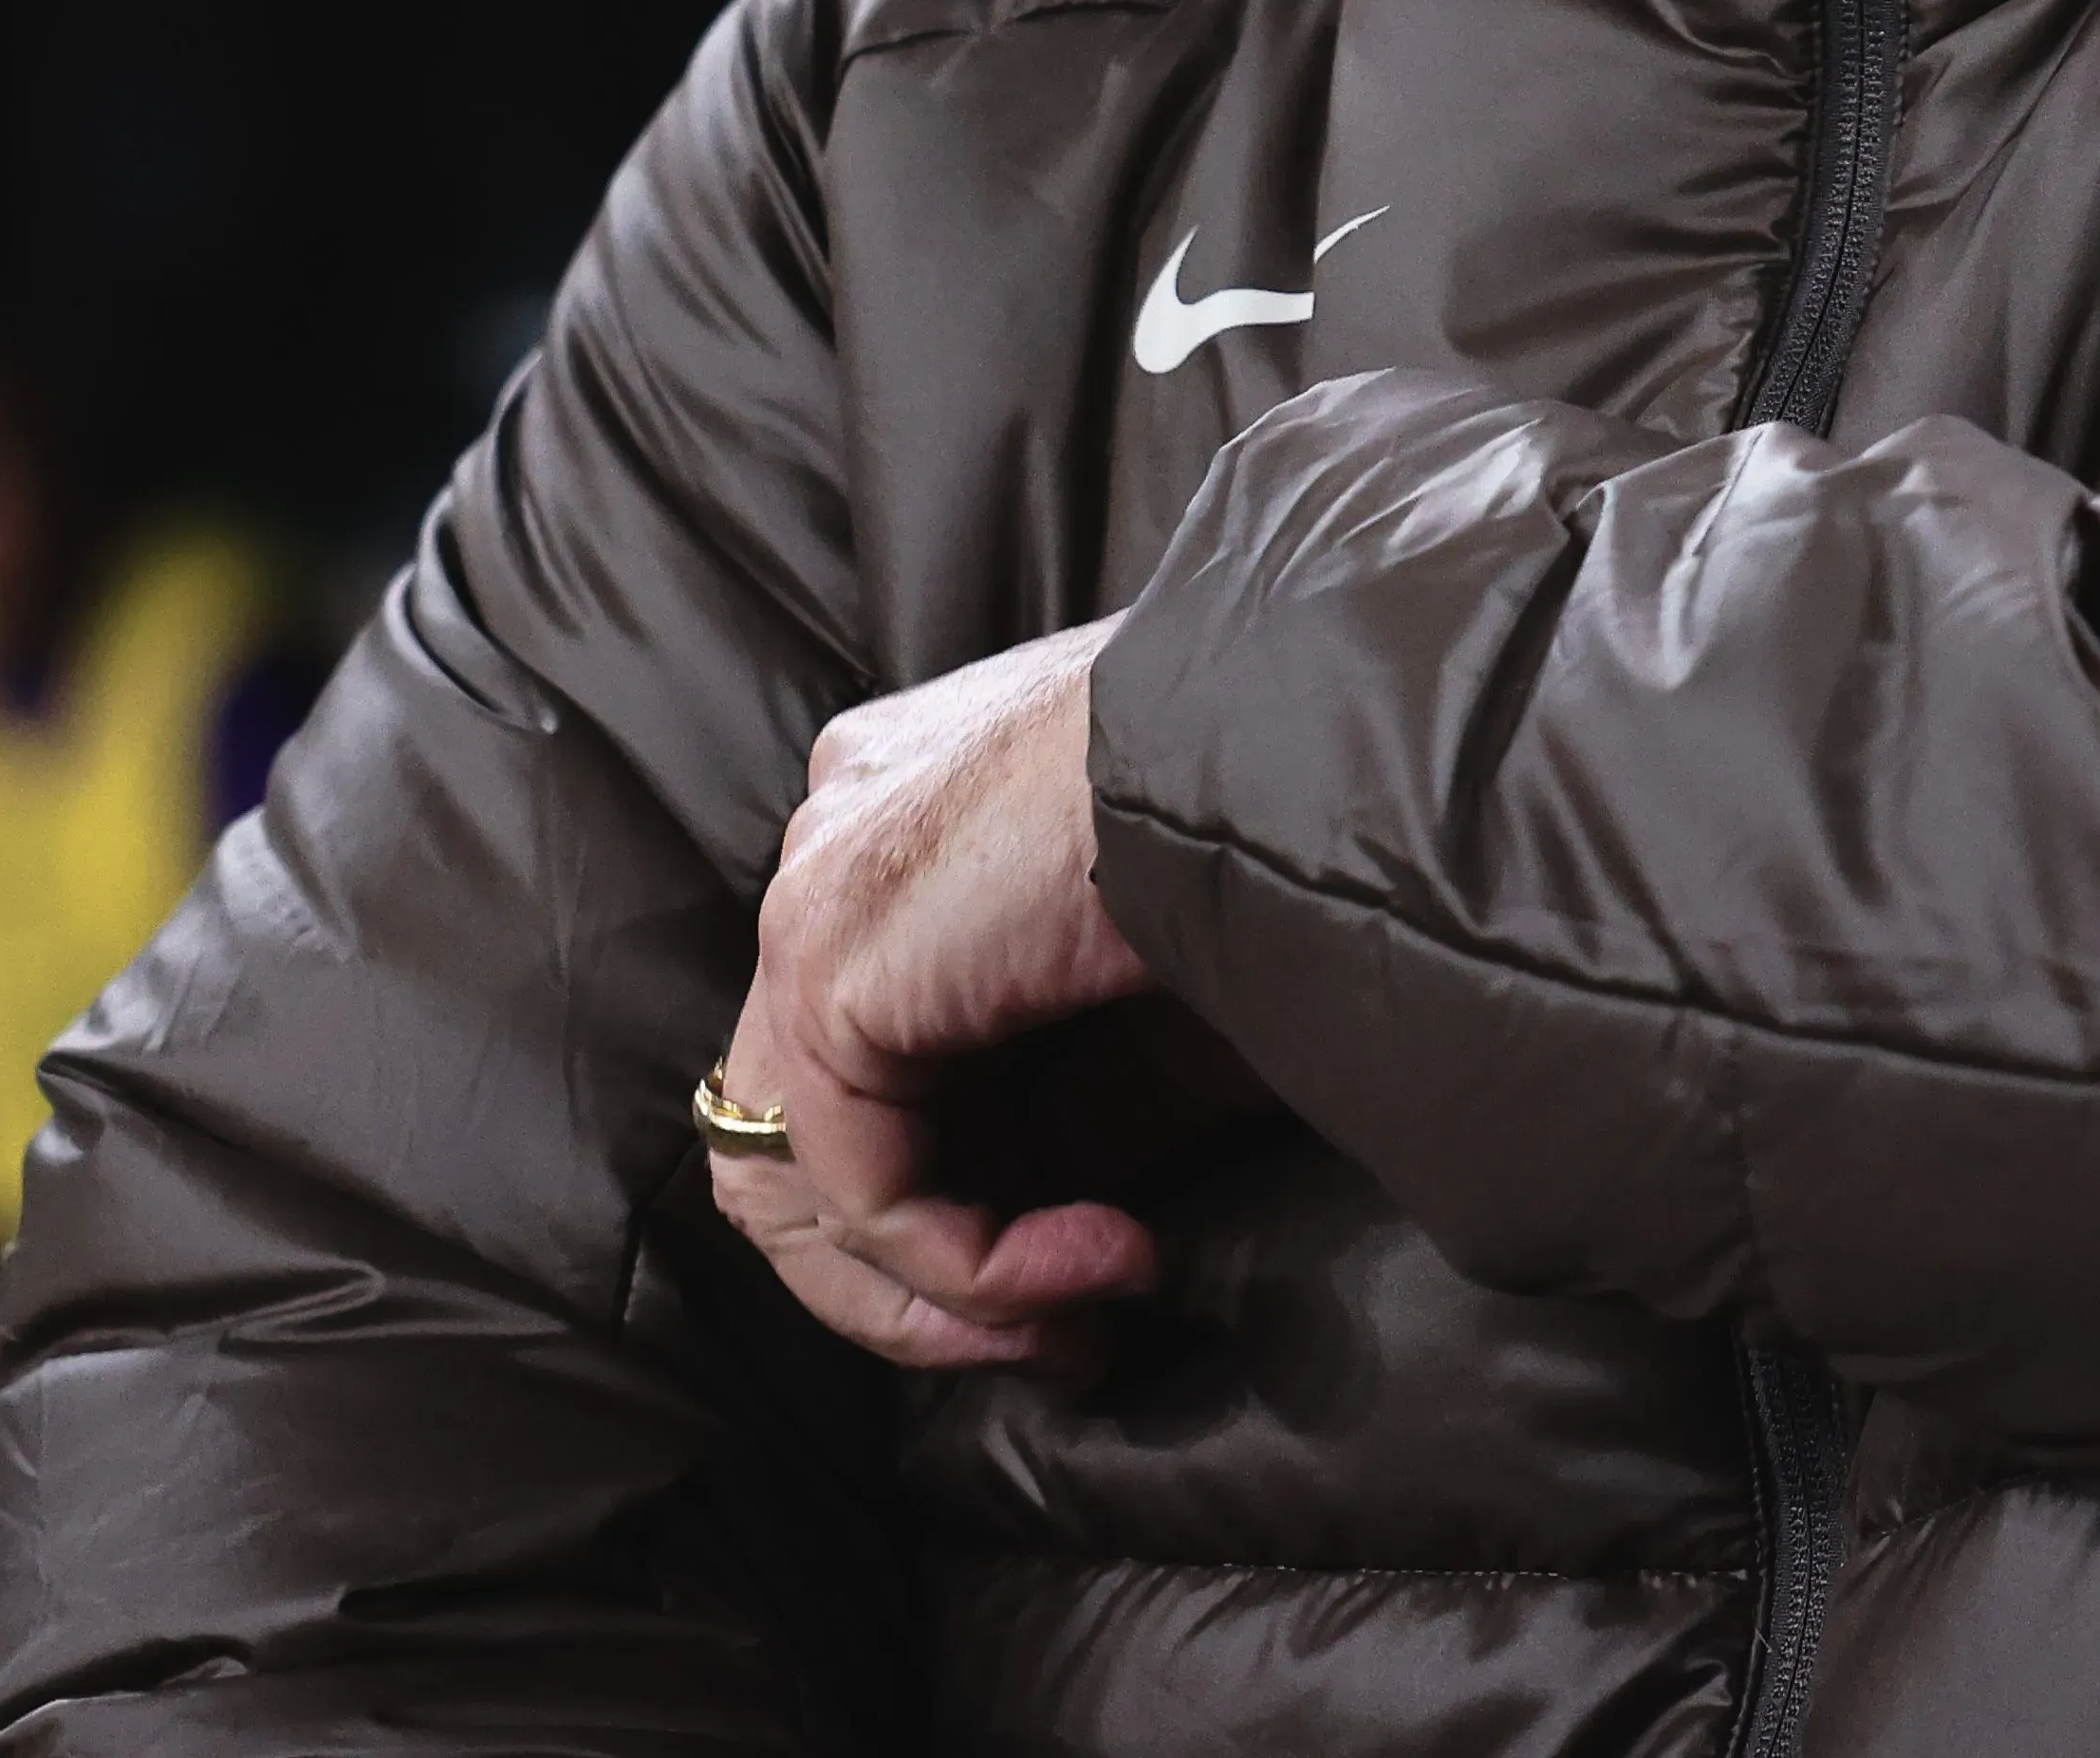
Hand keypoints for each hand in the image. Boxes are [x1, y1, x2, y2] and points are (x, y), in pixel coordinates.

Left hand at [713, 619, 1245, 1370]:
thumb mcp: (1161, 1018)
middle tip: (1072, 1346)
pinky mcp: (829, 948)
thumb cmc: (1278, 854)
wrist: (1304, 753)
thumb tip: (1030, 1264)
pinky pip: (862, 1182)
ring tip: (1085, 1325)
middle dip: (928, 1291)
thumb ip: (1075, 1117)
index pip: (854, 1068)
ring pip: (799, 1183)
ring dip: (944, 1300)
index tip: (1097, 1286)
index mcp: (910, 821)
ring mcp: (816, 885)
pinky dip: (975, 1266)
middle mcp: (837, 837)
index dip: (959, 1213)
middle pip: (795, 1141)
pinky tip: (1106, 1261)